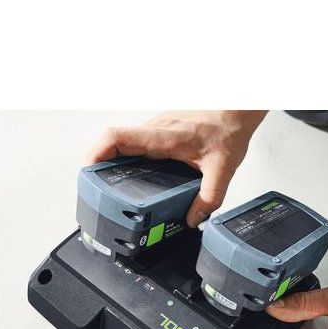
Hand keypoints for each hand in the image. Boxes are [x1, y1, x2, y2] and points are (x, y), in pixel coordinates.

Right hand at [87, 110, 266, 227]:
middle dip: (98, 164)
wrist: (238, 109)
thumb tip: (193, 220)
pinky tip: (133, 176)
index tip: (89, 172)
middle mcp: (156, 129)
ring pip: (123, 141)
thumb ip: (209, 198)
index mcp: (164, 136)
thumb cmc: (229, 128)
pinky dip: (127, 157)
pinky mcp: (161, 131)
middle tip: (96, 188)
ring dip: (111, 160)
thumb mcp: (223, 170)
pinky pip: (135, 142)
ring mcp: (157, 128)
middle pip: (113, 141)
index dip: (97, 153)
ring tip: (109, 187)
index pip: (118, 137)